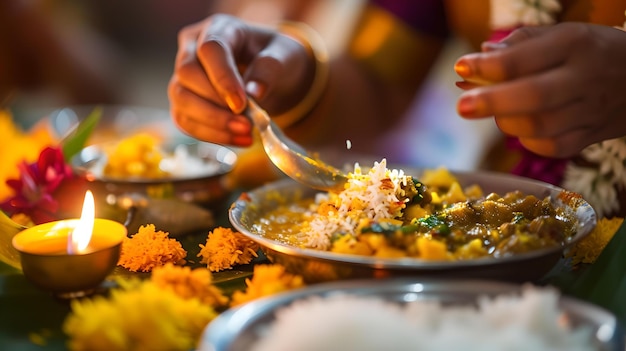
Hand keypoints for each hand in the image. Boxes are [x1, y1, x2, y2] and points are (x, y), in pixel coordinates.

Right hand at [168, 14, 315, 145]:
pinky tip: (239, 140)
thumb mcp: (284, 56)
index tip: (241, 104)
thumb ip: (270, 69)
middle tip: (247, 124)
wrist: (272, 72)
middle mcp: (193, 48)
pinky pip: (186, 121)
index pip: (210, 49)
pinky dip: (212, 135)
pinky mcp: (185, 101)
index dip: (223, 78)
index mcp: (219, 29)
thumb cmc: (276, 57)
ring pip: (180, 99)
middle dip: (215, 105)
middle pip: (187, 74)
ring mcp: (184, 75)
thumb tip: (254, 94)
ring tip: (245, 134)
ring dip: (212, 123)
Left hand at [454, 23, 625, 157]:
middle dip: (492, 102)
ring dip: (507, 121)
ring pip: (540, 126)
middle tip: (462, 107)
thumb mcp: (562, 34)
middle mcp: (585, 77)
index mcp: (574, 44)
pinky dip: (528, 141)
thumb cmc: (590, 51)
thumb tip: (482, 54)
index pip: (525, 58)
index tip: (461, 66)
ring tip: (496, 111)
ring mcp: (591, 110)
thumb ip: (521, 43)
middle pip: (534, 96)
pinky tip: (520, 128)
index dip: (488, 66)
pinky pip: (553, 147)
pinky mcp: (592, 136)